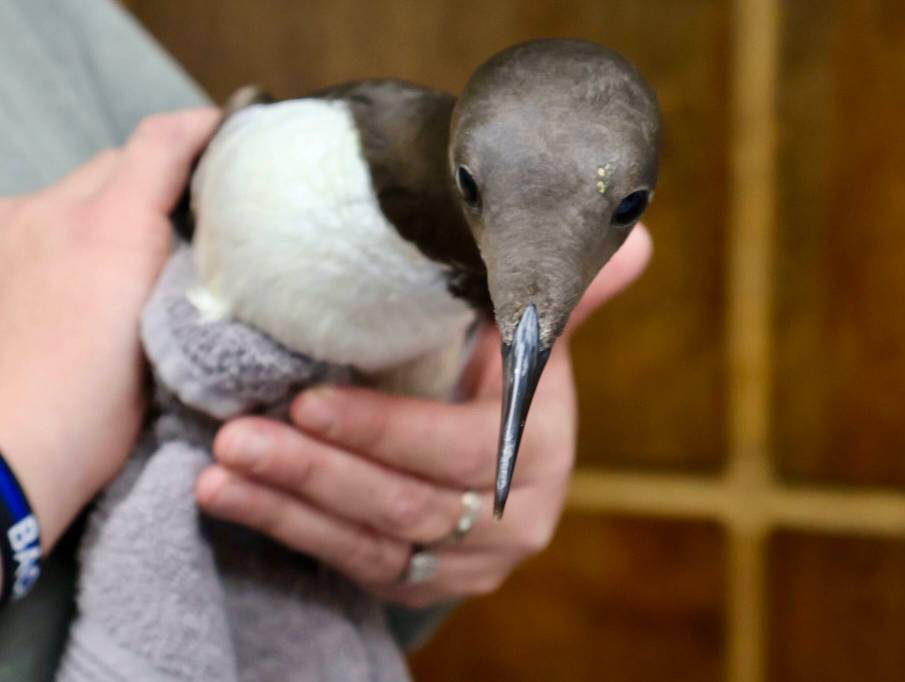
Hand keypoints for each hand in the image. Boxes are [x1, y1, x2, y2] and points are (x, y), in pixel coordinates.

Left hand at [0, 109, 218, 551]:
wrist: (4, 459)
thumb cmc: (92, 412)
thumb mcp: (165, 340)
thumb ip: (185, 272)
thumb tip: (207, 242)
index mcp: (108, 225)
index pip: (162, 141)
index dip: (205, 128)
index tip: (237, 133)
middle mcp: (50, 211)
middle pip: (119, 162)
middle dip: (161, 175)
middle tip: (202, 209)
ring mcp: (9, 232)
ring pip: (78, 193)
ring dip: (113, 205)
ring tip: (142, 251)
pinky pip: (41, 221)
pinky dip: (73, 232)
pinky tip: (88, 275)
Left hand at [196, 225, 652, 606]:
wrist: (497, 445)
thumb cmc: (502, 370)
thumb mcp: (526, 332)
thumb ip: (560, 291)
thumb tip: (633, 233)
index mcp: (541, 453)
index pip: (463, 450)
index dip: (388, 433)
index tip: (310, 403)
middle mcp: (512, 521)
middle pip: (409, 506)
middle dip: (317, 473)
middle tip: (237, 438)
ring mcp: (467, 563)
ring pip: (372, 545)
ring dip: (287, 507)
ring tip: (215, 474)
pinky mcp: (424, 583)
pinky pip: (352, 567)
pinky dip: (289, 532)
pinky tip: (231, 502)